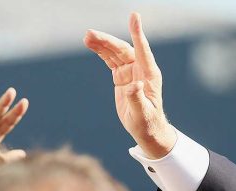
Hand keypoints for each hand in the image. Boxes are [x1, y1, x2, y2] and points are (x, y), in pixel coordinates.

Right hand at [84, 12, 176, 158]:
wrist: (145, 128)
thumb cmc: (147, 122)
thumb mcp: (142, 113)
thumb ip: (137, 98)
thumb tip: (134, 86)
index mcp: (149, 74)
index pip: (142, 50)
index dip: (137, 33)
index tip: (134, 17)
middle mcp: (140, 69)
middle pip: (123, 49)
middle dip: (108, 41)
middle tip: (90, 34)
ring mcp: (130, 71)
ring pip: (115, 53)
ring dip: (101, 44)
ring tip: (86, 37)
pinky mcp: (121, 76)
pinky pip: (110, 60)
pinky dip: (101, 52)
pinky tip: (90, 44)